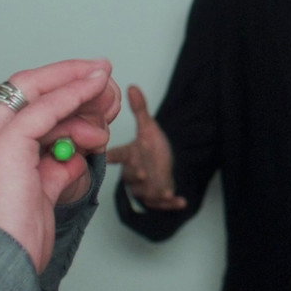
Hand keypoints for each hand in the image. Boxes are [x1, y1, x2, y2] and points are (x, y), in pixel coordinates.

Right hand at [0, 59, 119, 272]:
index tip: (86, 97)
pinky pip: (45, 108)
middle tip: (99, 74)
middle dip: (65, 80)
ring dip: (78, 90)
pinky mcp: (2, 144)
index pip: (15, 113)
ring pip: (34, 95)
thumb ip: (48, 173)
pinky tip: (95, 85)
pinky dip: (73, 93)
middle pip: (22, 93)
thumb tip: (69, 157)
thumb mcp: (32, 202)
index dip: (56, 102)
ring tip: (108, 97)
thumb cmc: (4, 250)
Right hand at [105, 85, 186, 209]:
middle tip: (141, 173)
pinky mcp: (156, 199)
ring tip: (166, 191)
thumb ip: (140, 110)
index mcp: (130, 155)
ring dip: (155, 192)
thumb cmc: (152, 148)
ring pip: (145, 192)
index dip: (112, 155)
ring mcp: (144, 188)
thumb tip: (132, 86)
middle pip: (131, 176)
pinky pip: (162, 204)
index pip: (117, 154)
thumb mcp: (148, 128)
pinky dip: (172, 204)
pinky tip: (182, 202)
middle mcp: (133, 173)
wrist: (165, 165)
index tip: (107, 156)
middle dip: (136, 175)